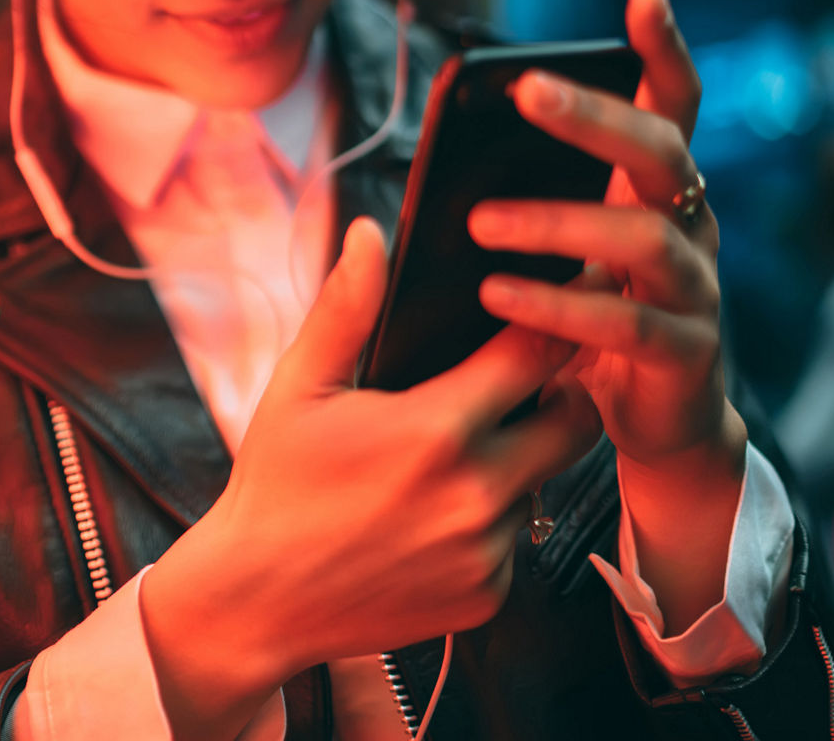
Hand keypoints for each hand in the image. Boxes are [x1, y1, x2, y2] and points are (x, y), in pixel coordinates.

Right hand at [140, 218, 599, 740]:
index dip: (557, 318)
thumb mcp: (299, 387)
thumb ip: (345, 308)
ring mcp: (488, 552)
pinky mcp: (489, 596)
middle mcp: (477, 494)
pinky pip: (518, 541)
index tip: (566, 295)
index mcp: (436, 430)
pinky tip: (436, 511)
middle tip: (527, 376)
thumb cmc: (274, 483)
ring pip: (543, 484)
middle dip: (563, 391)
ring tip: (461, 449)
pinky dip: (491, 520)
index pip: (536, 355)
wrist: (257, 600)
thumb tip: (370, 233)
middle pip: (576, 421)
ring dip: (520, 460)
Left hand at [466, 0, 747, 631]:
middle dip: (595, 116)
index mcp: (655, 193)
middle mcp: (689, 227)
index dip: (664, 49)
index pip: (672, 106)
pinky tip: (499, 296)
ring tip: (479, 222)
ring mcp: (694, 291)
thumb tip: (445, 154)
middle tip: (525, 90)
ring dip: (558, 220)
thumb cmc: (584, 322)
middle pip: (662, 152)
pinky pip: (626, 322)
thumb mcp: (558, 254)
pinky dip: (560, 305)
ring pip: (644, 235)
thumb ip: (523, 202)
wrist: (643, 429)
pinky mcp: (683, 355)